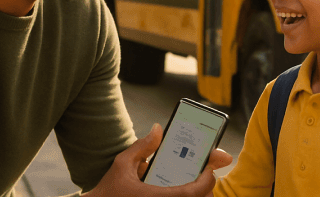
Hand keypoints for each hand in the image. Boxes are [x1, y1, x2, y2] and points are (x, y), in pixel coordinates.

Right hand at [83, 123, 232, 196]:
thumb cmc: (109, 192)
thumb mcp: (122, 165)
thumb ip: (142, 147)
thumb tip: (158, 129)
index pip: (195, 192)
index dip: (208, 179)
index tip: (209, 166)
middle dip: (207, 187)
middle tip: (205, 172)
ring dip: (198, 194)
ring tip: (196, 181)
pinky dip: (187, 196)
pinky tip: (182, 189)